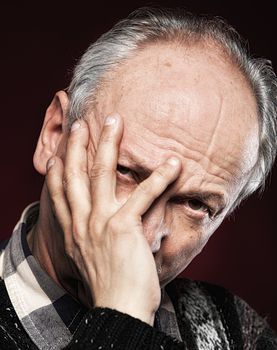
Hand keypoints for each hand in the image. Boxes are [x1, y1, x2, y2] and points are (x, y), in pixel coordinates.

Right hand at [46, 114, 180, 324]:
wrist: (118, 310)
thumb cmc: (109, 285)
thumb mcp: (88, 260)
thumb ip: (89, 239)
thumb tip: (98, 228)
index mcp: (73, 232)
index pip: (59, 196)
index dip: (56, 174)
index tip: (55, 157)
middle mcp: (82, 223)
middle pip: (75, 175)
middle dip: (76, 147)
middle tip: (80, 125)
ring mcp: (101, 223)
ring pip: (101, 174)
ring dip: (108, 144)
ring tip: (115, 121)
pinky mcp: (123, 228)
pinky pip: (143, 195)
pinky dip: (160, 177)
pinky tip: (173, 163)